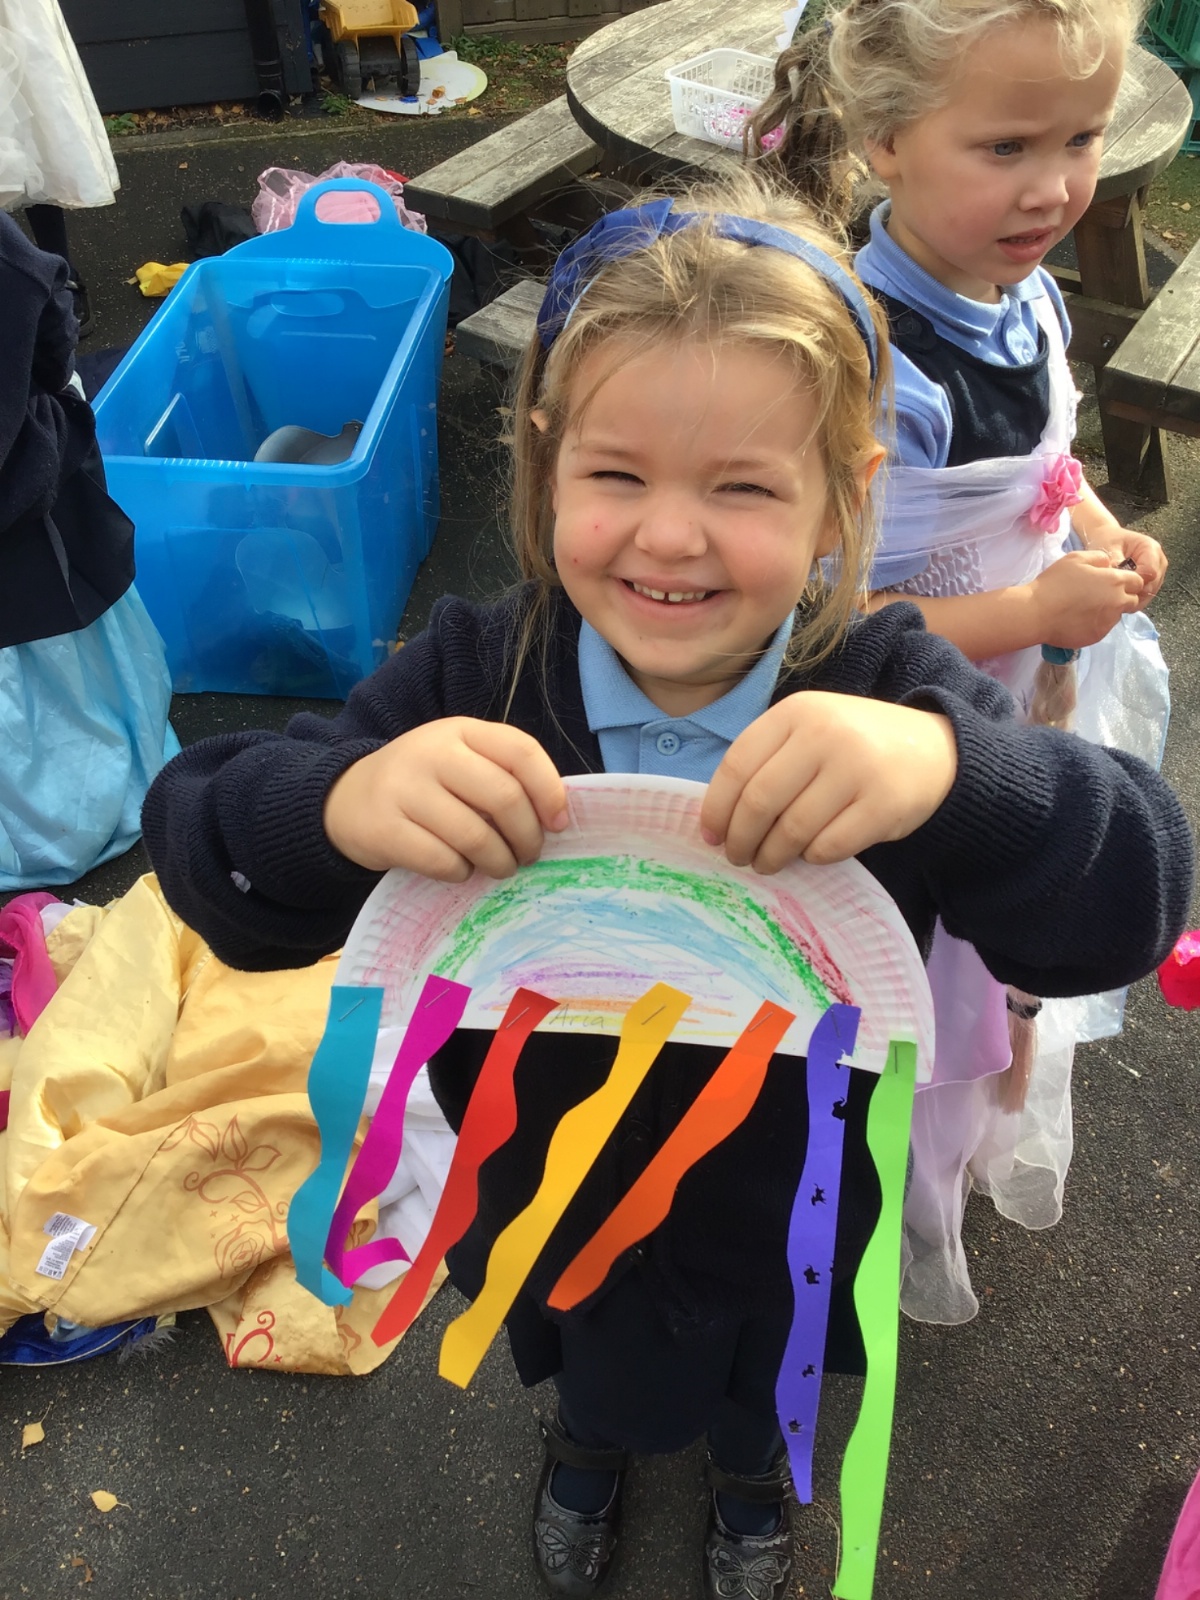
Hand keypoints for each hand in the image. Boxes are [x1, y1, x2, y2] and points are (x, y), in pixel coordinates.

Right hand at [323, 718, 567, 879]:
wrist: (345, 797)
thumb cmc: (422, 784)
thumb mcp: (458, 761)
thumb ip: (501, 775)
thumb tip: (556, 817)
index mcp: (460, 731)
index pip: (520, 751)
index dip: (549, 790)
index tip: (559, 824)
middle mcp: (432, 752)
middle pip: (504, 797)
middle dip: (527, 836)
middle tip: (529, 855)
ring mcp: (404, 789)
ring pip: (474, 835)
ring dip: (498, 861)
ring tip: (500, 867)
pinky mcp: (384, 829)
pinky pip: (442, 861)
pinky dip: (461, 873)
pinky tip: (461, 870)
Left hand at [701, 692, 957, 873]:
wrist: (933, 748)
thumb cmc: (853, 747)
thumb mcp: (808, 732)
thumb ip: (766, 762)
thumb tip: (716, 822)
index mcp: (796, 712)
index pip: (737, 766)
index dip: (716, 809)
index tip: (711, 836)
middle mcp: (825, 734)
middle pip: (759, 801)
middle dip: (740, 839)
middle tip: (738, 858)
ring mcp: (858, 767)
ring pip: (792, 830)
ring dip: (771, 856)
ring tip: (767, 863)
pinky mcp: (885, 804)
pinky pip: (829, 846)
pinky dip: (812, 857)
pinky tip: (811, 853)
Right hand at [1030, 549, 1142, 648]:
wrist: (1037, 613)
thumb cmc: (1055, 583)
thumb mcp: (1076, 558)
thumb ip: (1099, 558)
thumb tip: (1110, 564)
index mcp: (1115, 581)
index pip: (1138, 581)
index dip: (1128, 580)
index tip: (1113, 581)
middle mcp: (1118, 602)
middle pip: (1133, 600)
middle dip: (1123, 596)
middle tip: (1100, 595)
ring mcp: (1108, 622)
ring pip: (1117, 615)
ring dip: (1108, 610)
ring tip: (1085, 607)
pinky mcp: (1098, 636)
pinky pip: (1103, 628)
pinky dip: (1095, 623)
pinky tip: (1078, 618)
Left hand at [1088, 528, 1167, 606]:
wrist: (1109, 541)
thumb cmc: (1109, 542)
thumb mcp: (1109, 548)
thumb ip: (1115, 563)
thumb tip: (1119, 578)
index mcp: (1150, 548)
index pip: (1150, 572)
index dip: (1134, 581)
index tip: (1118, 583)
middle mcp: (1158, 561)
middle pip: (1152, 585)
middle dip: (1132, 591)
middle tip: (1113, 591)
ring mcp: (1158, 573)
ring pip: (1149, 594)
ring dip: (1132, 597)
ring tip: (1115, 593)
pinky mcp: (1152, 583)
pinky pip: (1145, 598)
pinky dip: (1132, 600)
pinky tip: (1120, 596)